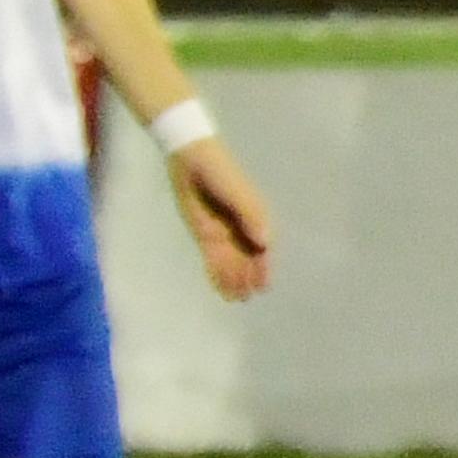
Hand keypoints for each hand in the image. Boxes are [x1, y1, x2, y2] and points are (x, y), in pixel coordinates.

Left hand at [173, 138, 273, 298]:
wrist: (191, 159)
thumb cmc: (220, 171)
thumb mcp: (238, 193)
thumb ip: (250, 215)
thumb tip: (265, 243)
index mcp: (255, 218)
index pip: (261, 247)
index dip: (263, 267)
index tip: (263, 285)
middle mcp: (241, 229)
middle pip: (247, 258)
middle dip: (248, 277)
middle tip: (247, 296)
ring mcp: (223, 232)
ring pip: (231, 262)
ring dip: (234, 280)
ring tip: (236, 298)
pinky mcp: (205, 234)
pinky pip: (213, 258)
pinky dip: (217, 273)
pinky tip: (221, 288)